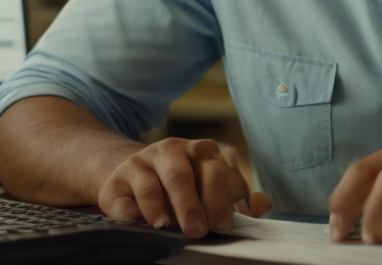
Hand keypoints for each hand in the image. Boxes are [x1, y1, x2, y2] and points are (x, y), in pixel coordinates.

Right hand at [97, 137, 271, 237]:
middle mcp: (173, 150)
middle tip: (198, 231)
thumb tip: (263, 205)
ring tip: (167, 226)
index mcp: (202, 151)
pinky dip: (134, 212)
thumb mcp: (210, 189)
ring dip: (161, 206)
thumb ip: (235, 199)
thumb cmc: (183, 189)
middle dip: (192, 204)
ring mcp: (143, 161)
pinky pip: (125, 196)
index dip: (221, 199)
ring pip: (152, 182)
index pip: (216, 170)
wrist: (135, 179)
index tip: (224, 225)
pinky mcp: (118, 179)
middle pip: (182, 174)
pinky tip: (142, 224)